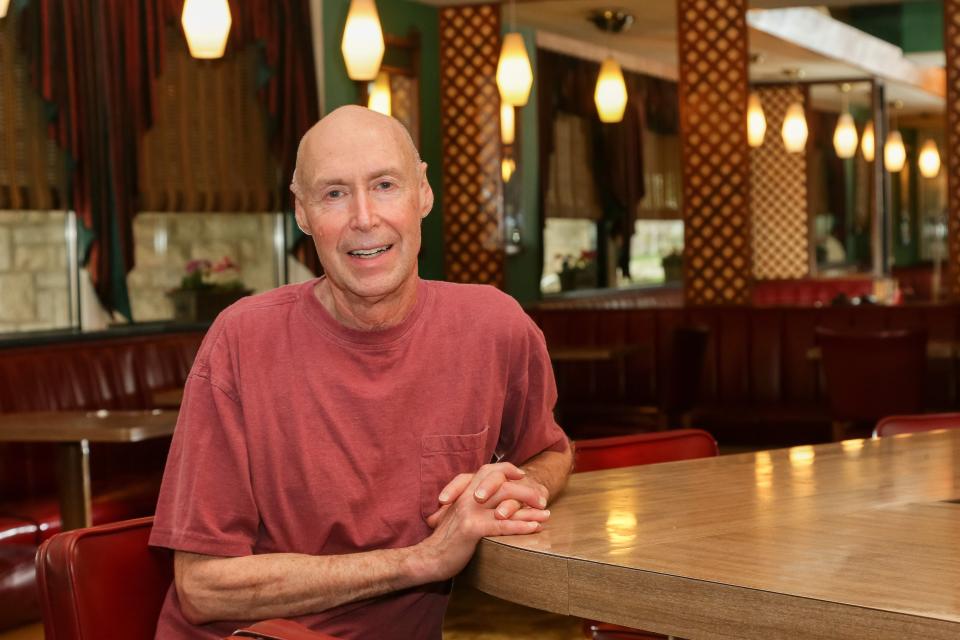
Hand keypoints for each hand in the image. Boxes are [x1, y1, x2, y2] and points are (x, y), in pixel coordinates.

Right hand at [412, 466, 549, 582]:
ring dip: (530, 508)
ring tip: (547, 514)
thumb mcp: (457, 517)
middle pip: (502, 484)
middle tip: (542, 500)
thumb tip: (490, 505)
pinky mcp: (472, 529)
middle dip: (526, 491)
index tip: (523, 475)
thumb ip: (471, 507)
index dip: (507, 470)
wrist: (428, 559)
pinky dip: (521, 525)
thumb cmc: (446, 541)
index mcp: (464, 492)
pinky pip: (502, 524)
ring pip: (506, 502)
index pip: (489, 471)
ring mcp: (469, 511)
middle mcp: (467, 497)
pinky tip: (535, 527)